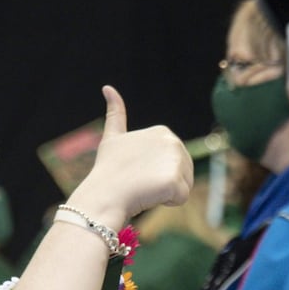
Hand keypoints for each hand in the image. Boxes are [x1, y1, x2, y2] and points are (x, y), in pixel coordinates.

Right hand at [67, 86, 191, 229]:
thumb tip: (107, 87)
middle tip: (141, 182)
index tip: (136, 171)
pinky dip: (168, 202)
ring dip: (167, 192)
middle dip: (164, 182)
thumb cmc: (108, 170)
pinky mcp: (175, 180)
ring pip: (184, 185)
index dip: (154, 171)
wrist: (104, 194)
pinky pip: (181, 197)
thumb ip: (115, 114)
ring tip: (145, 188)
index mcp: (162, 132)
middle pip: (183, 172)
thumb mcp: (112, 137)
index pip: (173, 162)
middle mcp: (172, 141)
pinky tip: (150, 195)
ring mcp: (175, 160)